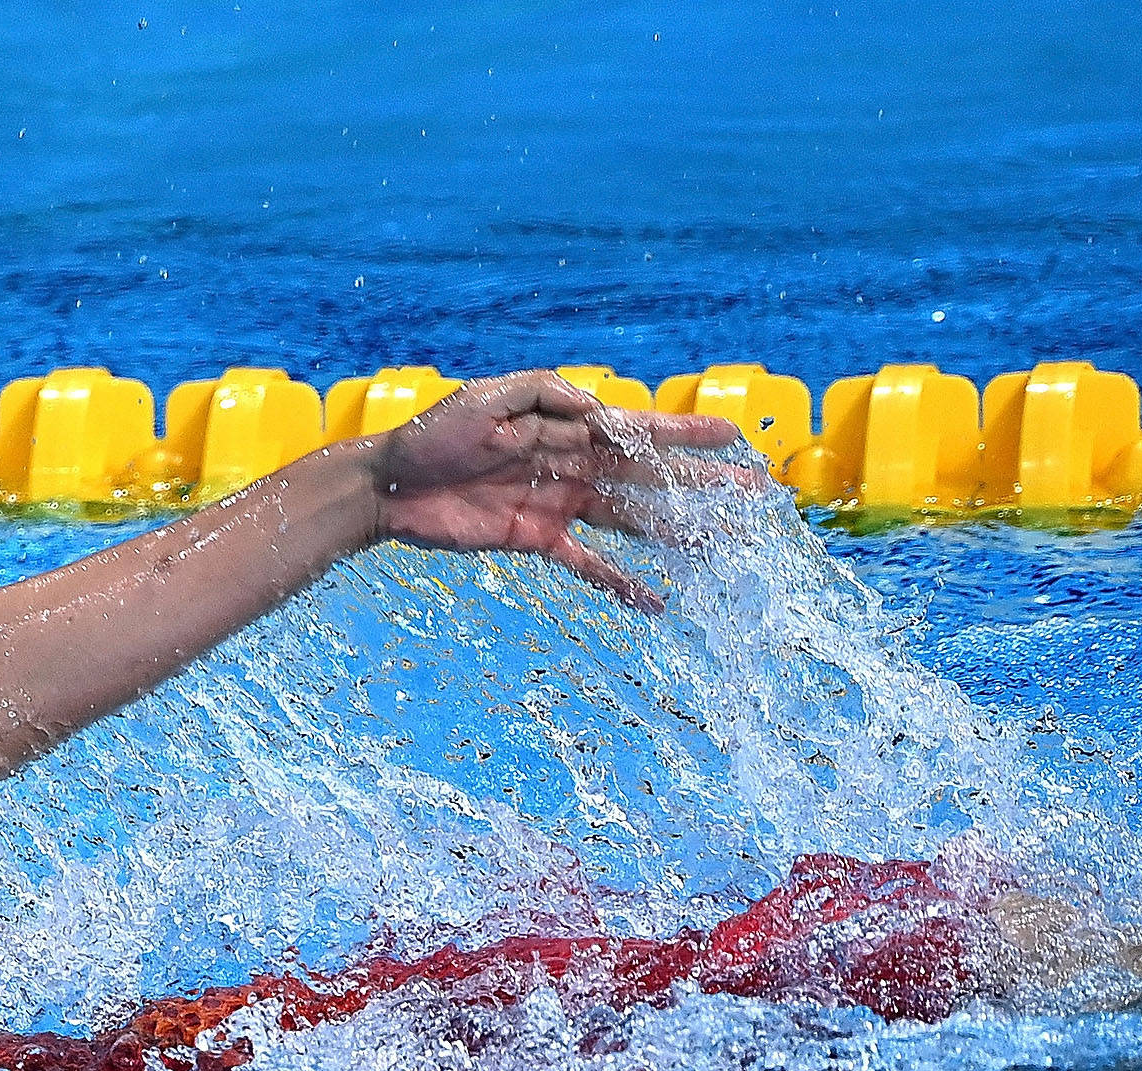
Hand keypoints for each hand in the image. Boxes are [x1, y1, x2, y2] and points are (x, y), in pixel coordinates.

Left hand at [365, 371, 745, 611]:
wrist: (389, 484)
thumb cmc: (434, 434)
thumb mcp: (487, 399)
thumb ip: (546, 397)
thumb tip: (599, 410)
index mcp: (567, 426)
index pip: (636, 431)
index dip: (684, 435)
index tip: (732, 437)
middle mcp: (571, 463)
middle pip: (648, 477)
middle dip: (700, 485)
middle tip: (753, 496)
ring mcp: (557, 503)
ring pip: (630, 518)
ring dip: (675, 531)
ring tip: (721, 544)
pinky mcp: (535, 538)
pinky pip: (587, 562)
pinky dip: (620, 581)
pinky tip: (656, 601)